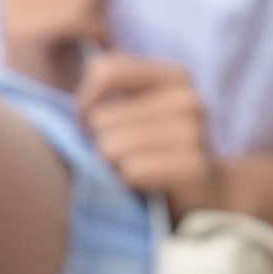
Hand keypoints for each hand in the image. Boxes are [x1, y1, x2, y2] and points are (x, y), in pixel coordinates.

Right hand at [1, 0, 110, 92]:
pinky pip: (80, 13)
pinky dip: (97, 34)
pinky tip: (92, 51)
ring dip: (100, 16)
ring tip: (89, 40)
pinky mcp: (23, 29)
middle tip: (91, 24)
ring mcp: (14, 5)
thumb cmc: (67, 62)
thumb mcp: (67, 2)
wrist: (50, 115)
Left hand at [77, 51, 224, 221]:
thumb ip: (105, 98)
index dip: (85, 103)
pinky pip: (131, 170)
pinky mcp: (193, 167)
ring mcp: (195, 133)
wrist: (208, 204)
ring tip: (136, 175)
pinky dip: (129, 185)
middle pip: (100, 118)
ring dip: (114, 168)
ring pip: (111, 146)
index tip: (92, 126)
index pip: (103, 69)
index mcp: (174, 77)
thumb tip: (64, 102)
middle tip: (123, 162)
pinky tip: (147, 189)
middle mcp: (188, 99)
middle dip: (100, 145)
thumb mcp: (133, 118)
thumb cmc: (156, 159)